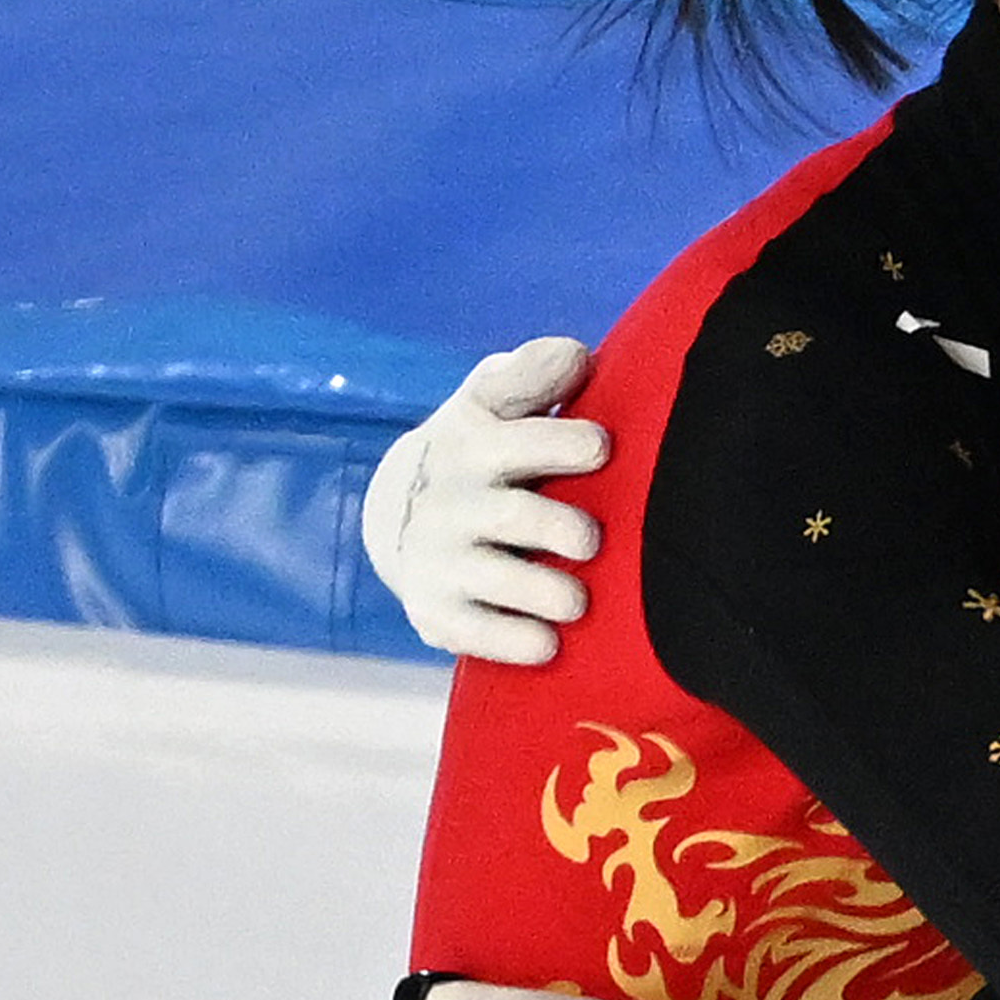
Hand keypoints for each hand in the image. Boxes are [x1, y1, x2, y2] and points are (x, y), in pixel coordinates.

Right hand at [360, 336, 604, 663]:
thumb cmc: (480, 452)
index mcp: (475, 445)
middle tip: (589, 539)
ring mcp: (442, 560)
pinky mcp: (437, 612)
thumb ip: (531, 375)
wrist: (399, 514)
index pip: (520, 439)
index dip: (566, 443)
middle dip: (563, 528)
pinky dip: (515, 642)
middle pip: (517, 515)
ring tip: (577, 599)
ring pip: (500, 580)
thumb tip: (578, 357)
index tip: (600, 448)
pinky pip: (476, 634)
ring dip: (549, 592)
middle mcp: (454, 503)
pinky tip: (549, 642)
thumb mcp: (490, 402)